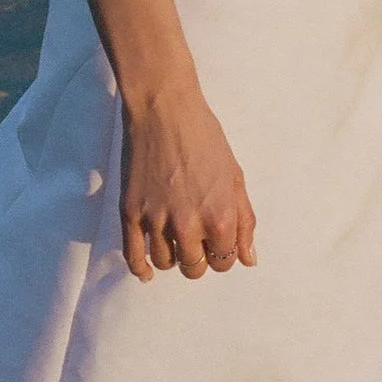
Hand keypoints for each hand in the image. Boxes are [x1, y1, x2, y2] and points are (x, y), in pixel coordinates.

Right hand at [117, 87, 257, 282]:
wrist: (164, 110)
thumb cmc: (205, 137)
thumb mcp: (235, 176)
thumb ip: (245, 221)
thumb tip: (249, 258)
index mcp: (220, 217)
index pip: (225, 261)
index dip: (223, 252)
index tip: (217, 239)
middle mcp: (189, 226)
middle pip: (195, 268)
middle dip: (199, 257)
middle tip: (196, 238)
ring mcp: (156, 221)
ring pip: (167, 263)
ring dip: (173, 257)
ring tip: (174, 240)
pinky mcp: (131, 213)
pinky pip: (134, 256)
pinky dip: (141, 268)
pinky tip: (147, 271)